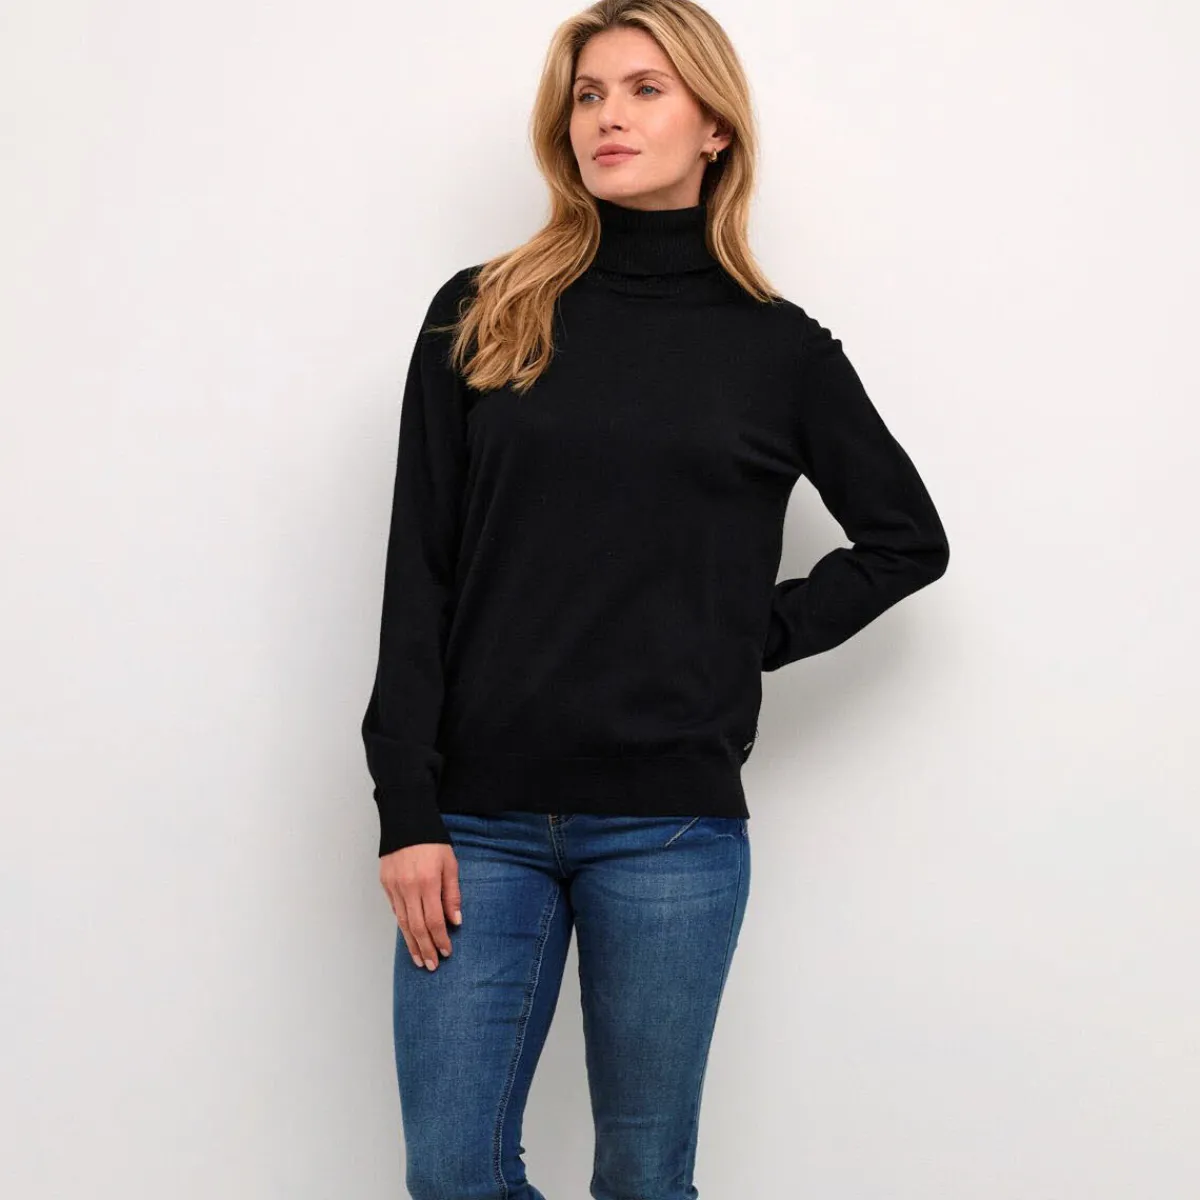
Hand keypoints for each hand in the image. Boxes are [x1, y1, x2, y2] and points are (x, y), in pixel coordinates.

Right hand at [380, 842, 462, 970]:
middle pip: (416, 927)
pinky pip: (395, 910)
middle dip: (425, 949)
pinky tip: (409, 937)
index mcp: (427, 882)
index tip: (446, 953)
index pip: (434, 921)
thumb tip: (455, 921)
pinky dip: (402, 926)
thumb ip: (452, 894)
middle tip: (431, 966)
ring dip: (411, 944)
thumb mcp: (450, 864)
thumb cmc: (432, 841)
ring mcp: (394, 887)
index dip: (440, 940)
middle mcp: (408, 888)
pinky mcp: (385, 884)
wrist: (406, 820)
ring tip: (418, 959)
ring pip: (403, 923)